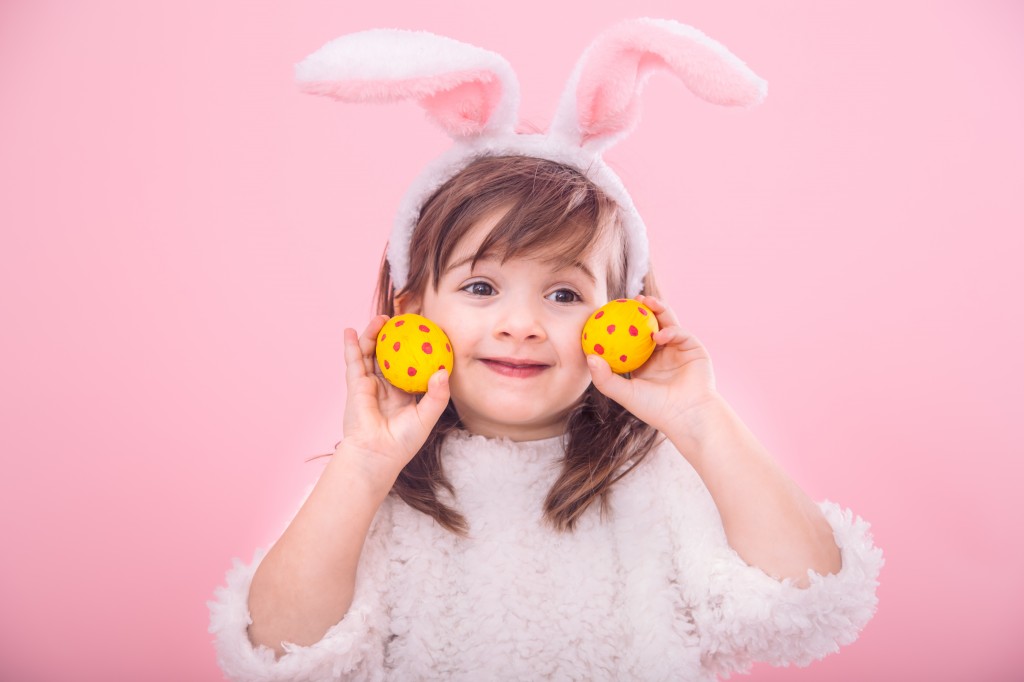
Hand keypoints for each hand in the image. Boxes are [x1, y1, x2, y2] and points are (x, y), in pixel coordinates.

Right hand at [340, 315, 450, 487]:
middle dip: (393, 336)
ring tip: (381, 319)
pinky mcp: (355, 385)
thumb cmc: (403, 442)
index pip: (411, 364)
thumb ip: (437, 395)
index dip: (415, 348)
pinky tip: (349, 331)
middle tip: (402, 320)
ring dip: (373, 334)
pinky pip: (353, 361)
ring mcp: (369, 384)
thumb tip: (444, 371)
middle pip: (389, 354)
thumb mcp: (427, 417)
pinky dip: (351, 345)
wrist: (376, 455)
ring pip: (371, 353)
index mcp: (404, 392)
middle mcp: (386, 385)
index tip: (424, 331)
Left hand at [586, 295, 718, 433]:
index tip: (608, 313)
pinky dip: (670, 331)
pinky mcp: (693, 348)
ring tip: (644, 302)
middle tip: (627, 300)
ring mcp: (677, 349)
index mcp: (644, 362)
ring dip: (657, 309)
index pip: (630, 338)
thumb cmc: (655, 409)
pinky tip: (659, 335)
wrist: (688, 416)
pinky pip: (680, 333)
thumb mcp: (625, 393)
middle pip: (649, 325)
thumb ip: (605, 378)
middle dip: (639, 309)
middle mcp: (660, 353)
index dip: (621, 324)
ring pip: (666, 322)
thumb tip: (589, 356)